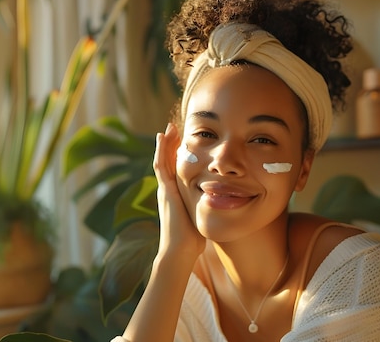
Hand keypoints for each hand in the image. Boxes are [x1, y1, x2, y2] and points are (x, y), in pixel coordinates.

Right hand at [153, 123, 204, 259]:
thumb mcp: (199, 216)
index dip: (176, 156)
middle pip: (167, 162)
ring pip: (162, 160)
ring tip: (167, 129)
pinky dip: (161, 150)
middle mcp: (167, 190)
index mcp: (175, 195)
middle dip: (170, 145)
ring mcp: (164, 189)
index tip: (182, 142)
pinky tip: (162, 138)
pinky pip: (161, 166)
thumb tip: (218, 204)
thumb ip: (204, 207)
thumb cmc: (191, 238)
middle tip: (172, 129)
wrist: (180, 250)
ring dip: (165, 144)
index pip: (175, 170)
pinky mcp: (165, 190)